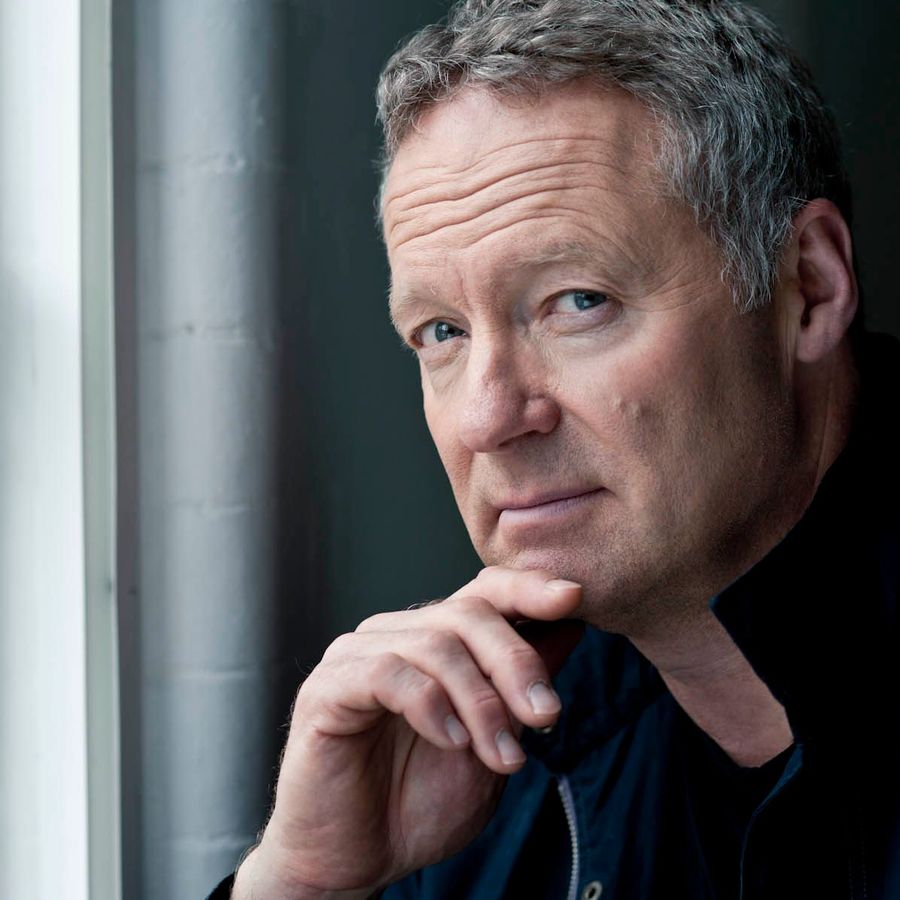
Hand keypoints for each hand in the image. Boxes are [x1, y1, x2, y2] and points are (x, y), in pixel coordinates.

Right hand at [235, 567, 583, 897]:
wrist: (355, 862)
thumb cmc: (418, 803)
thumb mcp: (492, 746)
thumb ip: (520, 691)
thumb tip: (571, 628)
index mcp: (434, 642)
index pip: (484, 591)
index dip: (528, 588)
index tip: (573, 598)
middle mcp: (395, 635)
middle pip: (469, 613)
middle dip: (517, 663)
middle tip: (547, 716)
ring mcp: (356, 656)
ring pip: (436, 646)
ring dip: (482, 704)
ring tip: (504, 758)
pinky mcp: (327, 688)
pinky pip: (386, 674)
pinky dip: (431, 706)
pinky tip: (452, 742)